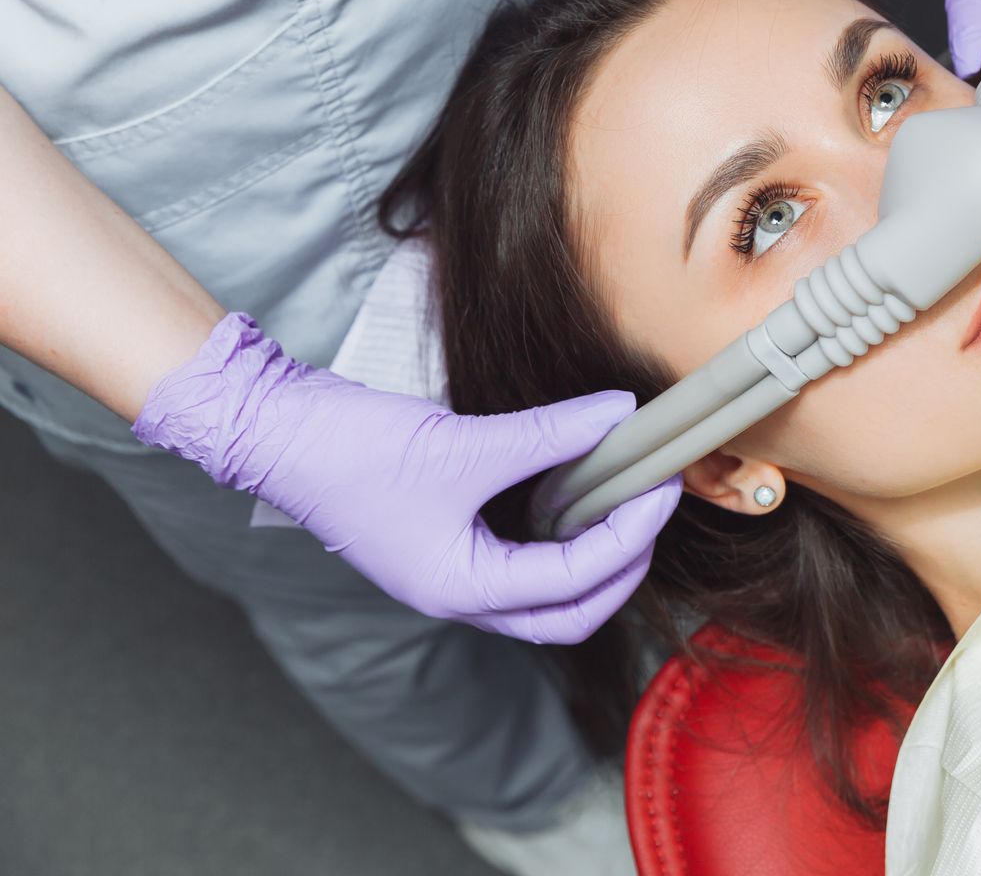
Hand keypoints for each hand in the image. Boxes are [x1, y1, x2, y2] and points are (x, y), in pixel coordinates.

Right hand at [132, 314, 678, 643]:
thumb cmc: (350, 450)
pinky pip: (518, 550)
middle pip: (567, 611)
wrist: (275, 429)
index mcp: (462, 590)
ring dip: (592, 550)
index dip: (628, 536)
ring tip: (627, 495)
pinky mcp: (443, 537)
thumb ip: (550, 434)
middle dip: (622, 565)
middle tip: (654, 505)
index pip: (574, 582)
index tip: (660, 486)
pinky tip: (577, 483)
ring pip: (544, 586)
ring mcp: (449, 568)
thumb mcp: (464, 443)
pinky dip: (556, 526)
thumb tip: (620, 413)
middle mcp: (458, 593)